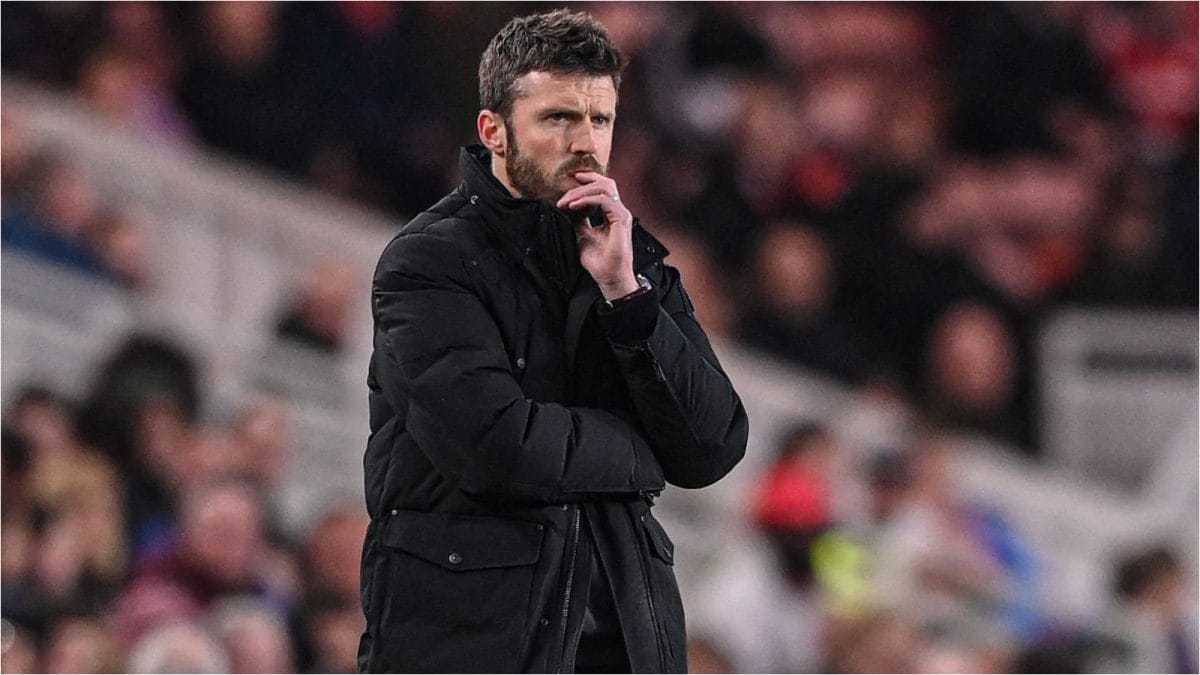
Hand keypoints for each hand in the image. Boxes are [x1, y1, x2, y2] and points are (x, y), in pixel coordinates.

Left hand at [557, 171, 638, 299]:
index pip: (602, 189)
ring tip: (566, 201)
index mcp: (611, 213)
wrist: (609, 277)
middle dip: (584, 180)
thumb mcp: (583, 235)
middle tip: (565, 187)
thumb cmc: (599, 261)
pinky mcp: (621, 219)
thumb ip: (580, 220)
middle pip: (606, 182)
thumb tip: (568, 209)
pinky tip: (573, 206)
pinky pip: (603, 200)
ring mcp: (621, 214)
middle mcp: (618, 211)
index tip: (568, 184)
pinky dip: (586, 199)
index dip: (586, 183)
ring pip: (604, 188)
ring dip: (581, 191)